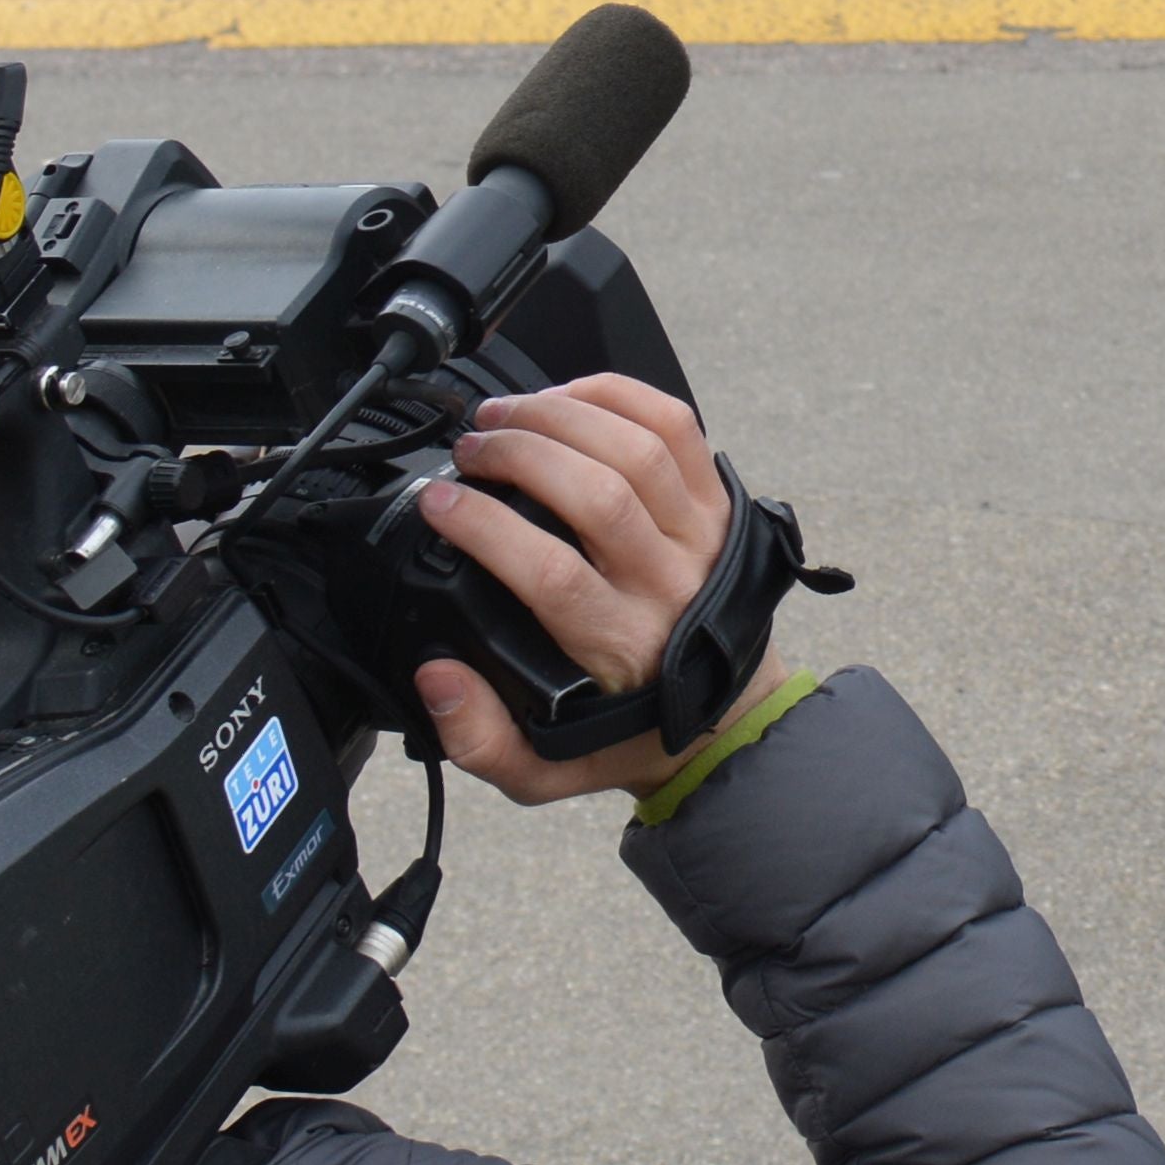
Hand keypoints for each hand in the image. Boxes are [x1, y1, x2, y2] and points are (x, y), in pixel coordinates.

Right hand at [400, 374, 744, 804]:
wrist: (728, 720)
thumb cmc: (630, 731)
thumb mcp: (545, 768)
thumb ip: (479, 739)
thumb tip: (436, 676)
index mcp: (618, 646)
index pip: (551, 572)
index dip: (488, 526)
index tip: (440, 503)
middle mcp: (665, 584)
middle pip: (595, 494)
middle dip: (519, 455)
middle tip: (468, 450)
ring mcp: (699, 535)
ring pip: (636, 449)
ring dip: (562, 417)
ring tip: (504, 417)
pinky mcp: (718, 501)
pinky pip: (676, 427)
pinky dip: (618, 395)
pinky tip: (566, 397)